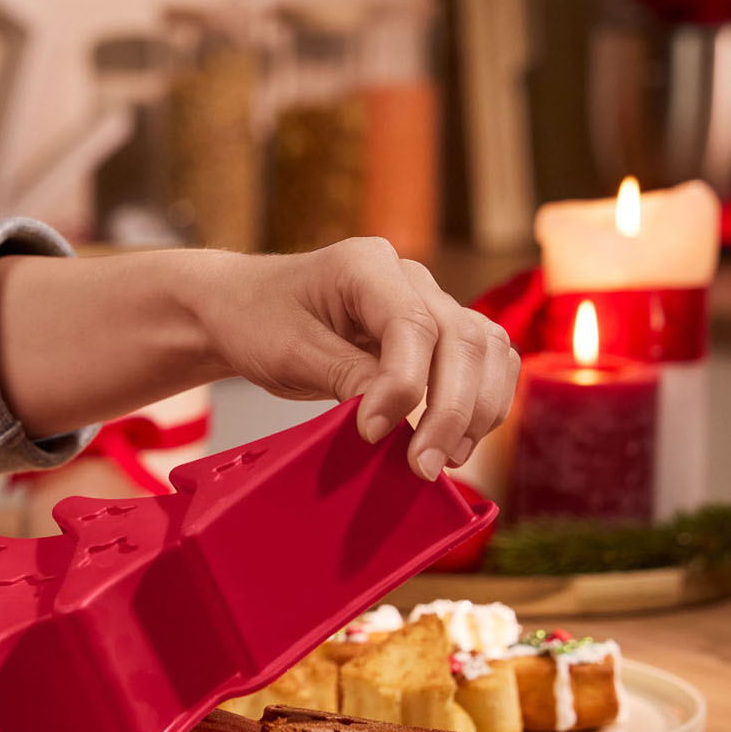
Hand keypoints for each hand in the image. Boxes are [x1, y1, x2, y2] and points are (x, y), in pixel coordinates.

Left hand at [193, 239, 520, 479]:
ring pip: (486, 349)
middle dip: (451, 410)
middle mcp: (409, 278)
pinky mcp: (435, 334)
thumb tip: (394, 415)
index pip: (413, 324)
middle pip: (462, 338)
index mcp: (367, 265)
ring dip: (478, 409)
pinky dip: (483, 401)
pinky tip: (459, 440)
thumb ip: (344, 375)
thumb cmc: (258, 321)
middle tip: (423, 466)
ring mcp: (429, 302)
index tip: (374, 433)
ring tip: (446, 459)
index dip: (403, 386)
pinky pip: (483, 361)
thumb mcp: (288, 351)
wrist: (244, 310)